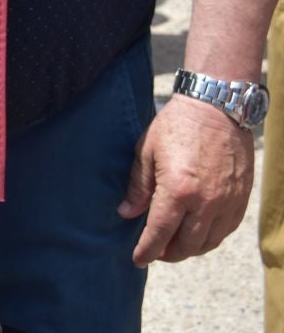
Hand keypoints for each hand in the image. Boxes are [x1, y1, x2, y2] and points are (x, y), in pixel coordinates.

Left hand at [120, 95, 254, 264]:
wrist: (216, 107)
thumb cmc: (176, 126)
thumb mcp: (146, 151)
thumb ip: (138, 186)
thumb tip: (127, 213)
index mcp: (178, 190)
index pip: (160, 233)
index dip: (147, 250)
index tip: (138, 260)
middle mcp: (206, 202)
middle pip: (187, 244)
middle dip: (168, 254)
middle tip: (155, 253)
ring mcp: (227, 202)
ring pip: (209, 241)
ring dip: (190, 249)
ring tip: (174, 246)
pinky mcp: (241, 198)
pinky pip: (226, 230)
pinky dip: (210, 237)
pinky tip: (198, 233)